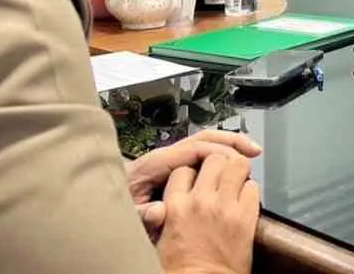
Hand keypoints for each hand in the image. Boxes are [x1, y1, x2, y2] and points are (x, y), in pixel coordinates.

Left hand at [126, 130, 261, 233]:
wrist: (99, 205)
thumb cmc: (113, 208)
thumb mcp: (126, 215)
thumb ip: (142, 214)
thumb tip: (159, 211)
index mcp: (154, 164)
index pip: (195, 149)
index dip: (220, 152)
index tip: (240, 161)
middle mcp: (163, 156)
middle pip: (203, 138)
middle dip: (231, 140)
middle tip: (254, 150)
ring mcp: (168, 159)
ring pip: (203, 143)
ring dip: (228, 144)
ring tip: (250, 152)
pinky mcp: (171, 167)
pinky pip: (199, 154)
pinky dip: (219, 154)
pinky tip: (230, 165)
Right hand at [156, 153, 259, 273]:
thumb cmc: (183, 268)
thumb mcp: (161, 237)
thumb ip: (165, 213)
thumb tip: (161, 204)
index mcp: (175, 206)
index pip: (183, 169)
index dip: (191, 171)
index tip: (196, 177)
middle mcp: (200, 200)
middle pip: (213, 159)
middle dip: (217, 162)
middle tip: (221, 171)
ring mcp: (225, 205)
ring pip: (236, 165)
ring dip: (237, 169)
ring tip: (235, 177)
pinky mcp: (246, 214)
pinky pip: (253, 187)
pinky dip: (250, 188)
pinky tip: (244, 197)